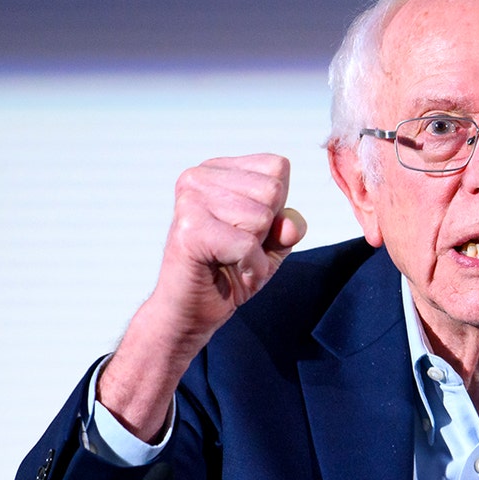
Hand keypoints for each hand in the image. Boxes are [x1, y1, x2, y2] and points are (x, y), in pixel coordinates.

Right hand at [99, 154, 306, 440]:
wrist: (191, 312)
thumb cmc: (230, 271)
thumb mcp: (272, 243)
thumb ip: (288, 225)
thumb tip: (289, 224)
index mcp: (216, 168)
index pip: (277, 167)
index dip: (276, 207)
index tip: (247, 229)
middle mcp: (197, 176)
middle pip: (273, 191)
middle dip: (266, 230)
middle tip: (237, 249)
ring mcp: (190, 200)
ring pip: (261, 217)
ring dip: (257, 252)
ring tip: (230, 261)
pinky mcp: (189, 230)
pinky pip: (247, 245)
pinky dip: (250, 268)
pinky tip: (228, 271)